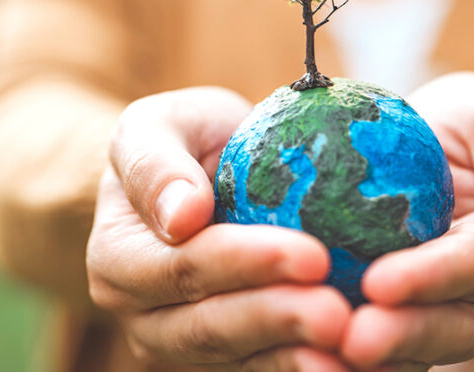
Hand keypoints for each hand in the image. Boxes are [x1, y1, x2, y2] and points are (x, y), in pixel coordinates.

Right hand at [86, 87, 352, 370]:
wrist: (202, 174)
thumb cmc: (183, 139)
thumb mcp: (158, 125)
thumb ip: (155, 162)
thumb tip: (181, 216)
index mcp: (118, 260)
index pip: (183, 267)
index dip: (245, 264)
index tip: (312, 254)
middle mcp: (144, 315)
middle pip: (211, 327)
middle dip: (278, 320)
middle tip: (338, 314)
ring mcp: (186, 344)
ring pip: (242, 358)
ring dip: (297, 356)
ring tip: (350, 344)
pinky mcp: (232, 356)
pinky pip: (270, 367)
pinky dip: (310, 366)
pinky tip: (354, 363)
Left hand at [340, 72, 473, 369]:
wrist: (451, 147)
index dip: (431, 277)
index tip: (380, 283)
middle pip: (452, 327)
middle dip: (402, 335)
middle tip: (353, 340)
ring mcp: (452, 318)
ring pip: (419, 349)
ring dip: (378, 355)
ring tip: (329, 353)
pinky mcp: (408, 323)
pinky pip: (387, 350)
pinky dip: (350, 358)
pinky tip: (314, 355)